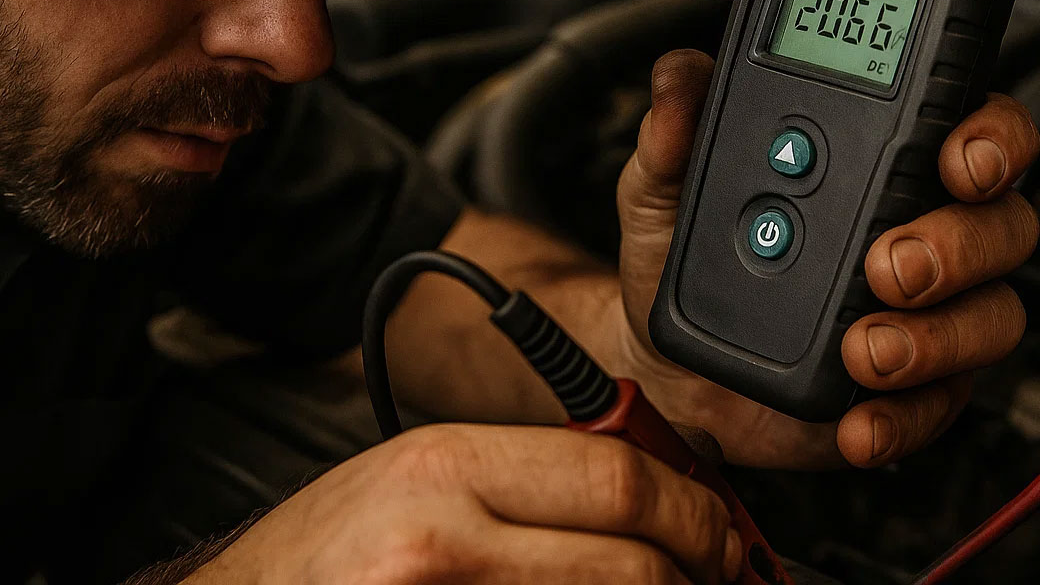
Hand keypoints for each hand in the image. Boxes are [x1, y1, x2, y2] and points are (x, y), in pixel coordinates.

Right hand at [182, 422, 743, 584]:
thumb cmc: (315, 562)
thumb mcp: (415, 484)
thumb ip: (522, 482)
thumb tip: (645, 494)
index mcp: (444, 466)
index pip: (617, 473)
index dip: (696, 510)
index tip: (723, 532)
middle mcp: (444, 536)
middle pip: (634, 555)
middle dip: (703, 574)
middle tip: (724, 579)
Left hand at [612, 49, 1039, 469]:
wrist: (661, 364)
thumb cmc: (683, 254)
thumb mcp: (664, 184)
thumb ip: (674, 129)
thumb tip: (676, 78)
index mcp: (882, 158)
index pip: (975, 125)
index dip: (992, 135)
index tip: (958, 157)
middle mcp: (925, 228)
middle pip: (1002, 223)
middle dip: (960, 244)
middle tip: (889, 265)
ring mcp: (929, 313)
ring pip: (991, 317)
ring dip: (937, 336)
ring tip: (864, 349)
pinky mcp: (914, 389)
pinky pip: (940, 405)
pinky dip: (903, 416)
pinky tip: (857, 420)